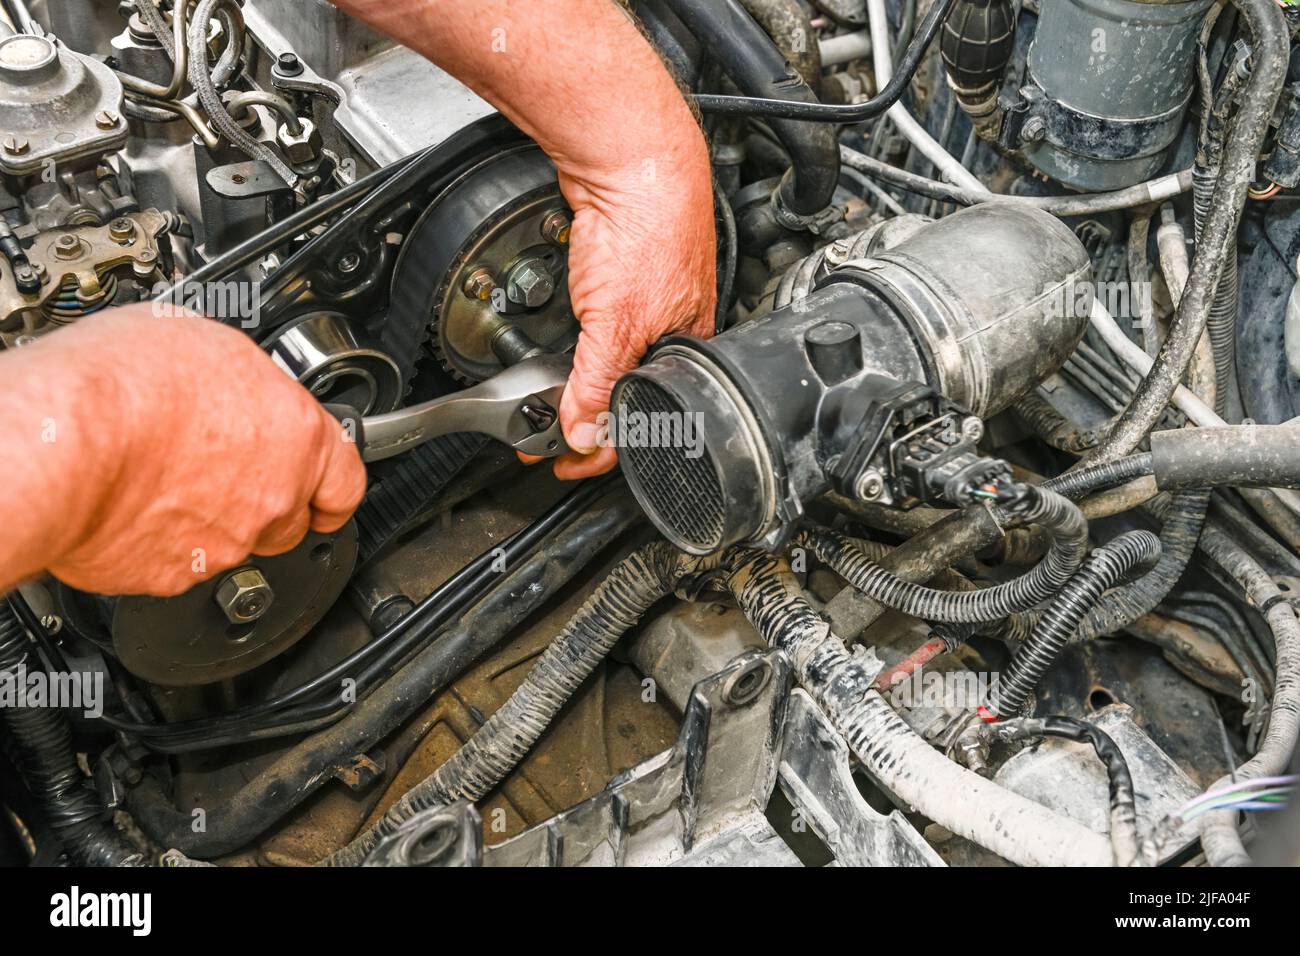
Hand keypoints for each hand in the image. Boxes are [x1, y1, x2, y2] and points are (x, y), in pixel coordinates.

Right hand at [33, 305, 365, 595]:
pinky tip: (134, 505)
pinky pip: (177, 562)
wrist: (61, 447)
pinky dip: (161, 541)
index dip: (334, 485)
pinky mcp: (174, 576)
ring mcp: (226, 542)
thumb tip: (237, 385)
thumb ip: (245, 381)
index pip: (347, 479)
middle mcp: (273, 497)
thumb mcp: (206, 342)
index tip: (328, 491)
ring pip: (234, 541)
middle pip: (289, 514)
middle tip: (219, 466)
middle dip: (263, 497)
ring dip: (210, 517)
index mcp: (297, 436)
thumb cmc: (122, 385)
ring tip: (164, 477)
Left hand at [542, 157, 717, 478]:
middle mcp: (670, 329)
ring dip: (577, 383)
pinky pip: (597, 326)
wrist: (631, 160)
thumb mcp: (616, 325)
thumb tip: (584, 434)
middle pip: (624, 394)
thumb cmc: (648, 230)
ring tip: (545, 398)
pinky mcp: (621, 276)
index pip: (644, 420)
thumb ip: (597, 385)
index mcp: (685, 349)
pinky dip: (576, 344)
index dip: (600, 450)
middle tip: (542, 433)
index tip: (563, 463)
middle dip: (585, 420)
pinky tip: (561, 344)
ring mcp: (645, 301)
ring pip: (610, 361)